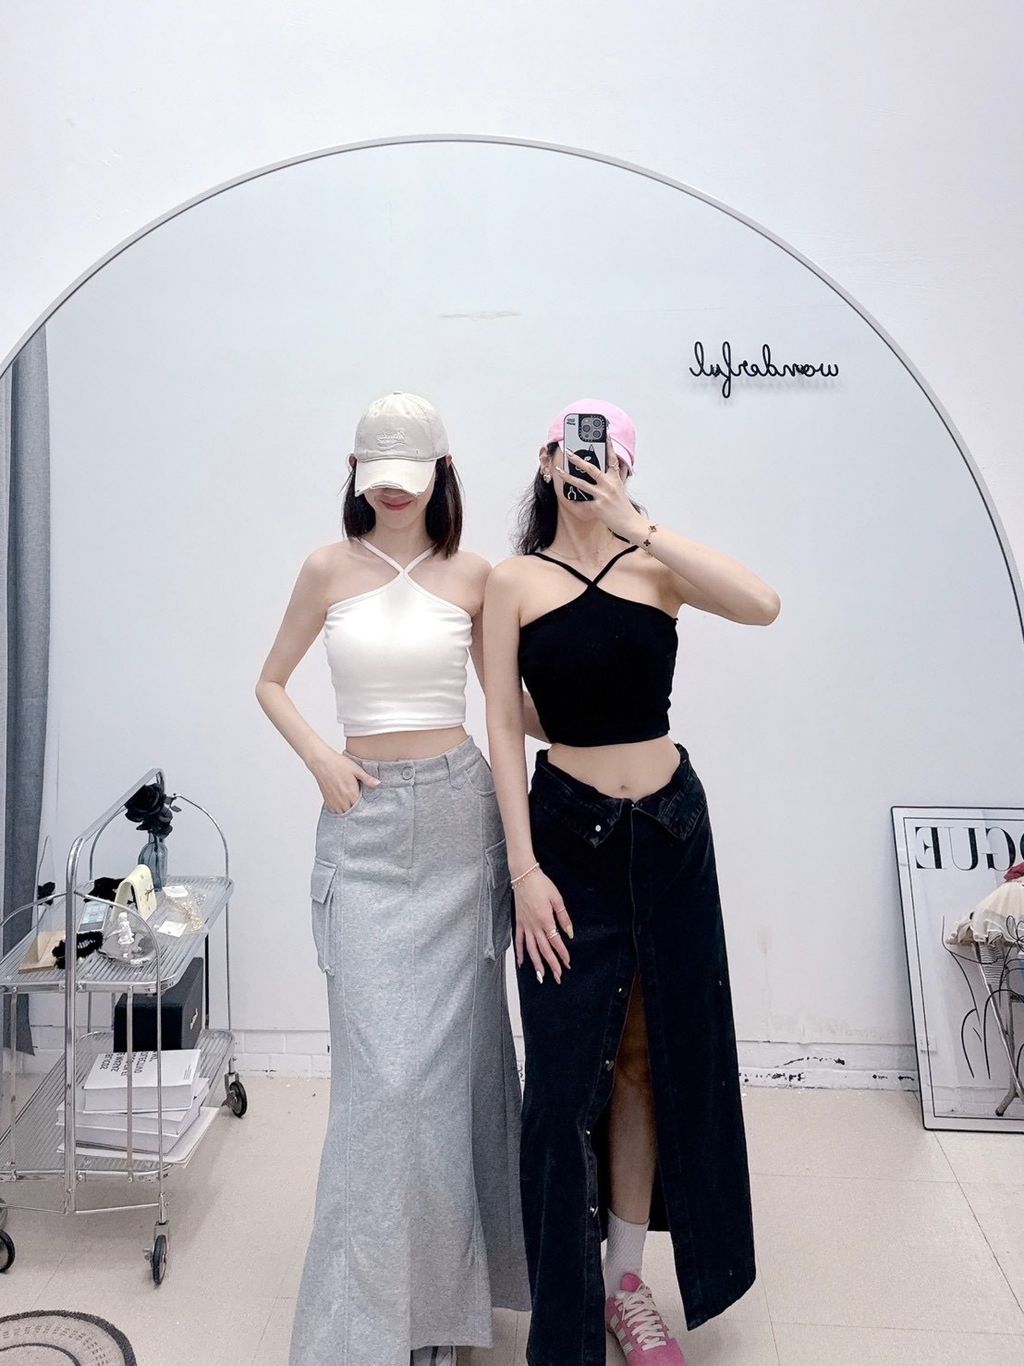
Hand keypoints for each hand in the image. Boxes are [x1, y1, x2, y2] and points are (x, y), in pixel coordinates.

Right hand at [306, 745, 380, 812]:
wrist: (321, 762)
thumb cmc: (338, 764)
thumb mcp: (356, 769)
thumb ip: (367, 779)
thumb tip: (378, 784)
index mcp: (351, 794)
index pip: (362, 807)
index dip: (365, 805)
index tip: (366, 801)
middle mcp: (342, 800)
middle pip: (353, 811)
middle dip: (357, 808)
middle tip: (358, 800)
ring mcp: (334, 802)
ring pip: (344, 812)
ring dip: (348, 809)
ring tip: (350, 800)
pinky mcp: (327, 800)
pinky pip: (335, 811)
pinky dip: (339, 808)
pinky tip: (342, 801)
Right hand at [513, 867, 573, 983]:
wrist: (524, 876)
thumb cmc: (542, 885)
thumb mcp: (557, 899)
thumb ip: (564, 917)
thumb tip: (569, 933)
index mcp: (546, 920)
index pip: (555, 942)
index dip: (562, 954)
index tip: (567, 964)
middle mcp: (534, 926)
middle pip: (544, 949)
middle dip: (551, 964)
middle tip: (558, 977)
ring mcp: (525, 925)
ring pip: (531, 949)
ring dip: (536, 963)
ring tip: (541, 976)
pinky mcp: (519, 922)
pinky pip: (519, 940)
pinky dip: (519, 953)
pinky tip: (521, 963)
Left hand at [556, 443, 645, 540]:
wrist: (630, 524)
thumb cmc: (625, 508)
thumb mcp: (622, 490)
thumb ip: (616, 480)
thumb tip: (614, 470)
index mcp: (615, 480)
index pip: (612, 459)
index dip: (609, 446)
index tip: (605, 435)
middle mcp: (609, 485)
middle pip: (591, 468)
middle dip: (578, 459)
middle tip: (568, 452)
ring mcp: (603, 495)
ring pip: (582, 483)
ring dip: (568, 476)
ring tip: (559, 471)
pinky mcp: (598, 506)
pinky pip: (582, 503)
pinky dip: (575, 502)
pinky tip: (568, 499)